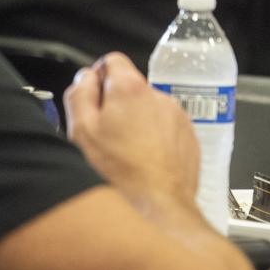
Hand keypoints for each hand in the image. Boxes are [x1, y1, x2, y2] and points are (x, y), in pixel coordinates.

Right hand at [64, 53, 200, 210]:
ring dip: (136, 124)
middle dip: (116, 105)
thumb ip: (80, 95)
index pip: (112, 61)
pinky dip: (154, 139)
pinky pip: (166, 129)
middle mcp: (159, 97)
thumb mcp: (81, 132)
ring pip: (149, 110)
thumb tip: (85, 77)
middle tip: (104, 136)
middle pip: (131, 88)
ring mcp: (177, 117)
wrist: (158, 207)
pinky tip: (143, 163)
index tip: (92, 98)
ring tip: (124, 155)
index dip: (98, 77)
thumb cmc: (118, 174)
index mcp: (130, 89)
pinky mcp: (189, 137)